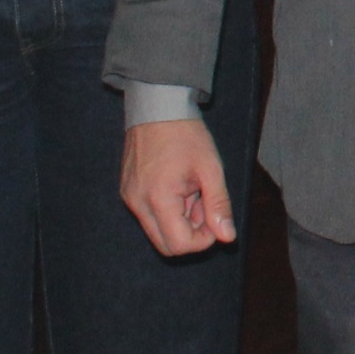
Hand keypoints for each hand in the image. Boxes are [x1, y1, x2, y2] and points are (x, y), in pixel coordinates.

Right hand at [120, 116, 238, 254]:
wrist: (157, 107)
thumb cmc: (186, 135)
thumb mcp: (211, 169)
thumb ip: (219, 205)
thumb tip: (227, 238)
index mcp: (159, 198)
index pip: (180, 245)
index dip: (203, 240)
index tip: (215, 217)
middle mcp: (138, 203)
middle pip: (166, 246)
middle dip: (191, 234)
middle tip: (204, 205)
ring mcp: (130, 198)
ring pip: (157, 232)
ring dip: (180, 222)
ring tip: (192, 193)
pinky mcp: (127, 192)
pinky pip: (149, 216)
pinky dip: (168, 212)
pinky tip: (179, 188)